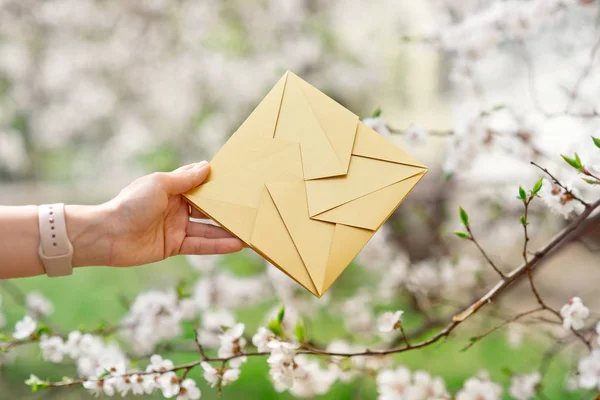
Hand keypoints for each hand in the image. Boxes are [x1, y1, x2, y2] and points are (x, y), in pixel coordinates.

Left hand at [68, 162, 243, 267]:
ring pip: (208, 228)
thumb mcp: (160, 185)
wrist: (107, 235)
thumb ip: (185, 179)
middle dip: (227, 209)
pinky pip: (201, 245)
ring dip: (228, 230)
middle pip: (208, 208)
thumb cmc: (130, 204)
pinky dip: (218, 245)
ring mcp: (176, 227)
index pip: (199, 184)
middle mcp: (176, 207)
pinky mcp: (175, 246)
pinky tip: (237, 245)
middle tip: (251, 208)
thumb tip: (206, 166)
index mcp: (171, 188)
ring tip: (250, 231)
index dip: (217, 184)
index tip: (238, 182)